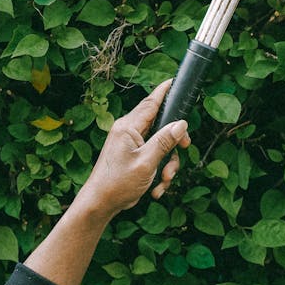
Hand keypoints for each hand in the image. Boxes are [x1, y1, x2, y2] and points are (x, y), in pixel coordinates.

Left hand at [78, 80, 190, 216]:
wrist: (100, 203)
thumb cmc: (118, 183)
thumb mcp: (147, 163)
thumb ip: (164, 141)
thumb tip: (181, 124)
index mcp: (128, 127)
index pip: (150, 103)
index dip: (164, 92)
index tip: (174, 81)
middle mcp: (128, 132)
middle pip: (161, 126)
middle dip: (174, 143)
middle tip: (183, 149)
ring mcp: (130, 144)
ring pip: (160, 145)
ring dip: (167, 163)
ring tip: (164, 180)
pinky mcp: (132, 156)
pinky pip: (153, 157)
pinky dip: (159, 171)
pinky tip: (156, 188)